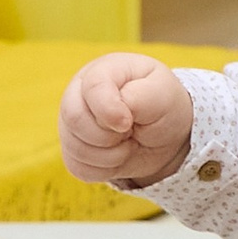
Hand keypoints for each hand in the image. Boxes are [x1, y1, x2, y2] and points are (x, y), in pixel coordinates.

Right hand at [59, 53, 194, 185]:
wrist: (166, 134)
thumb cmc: (164, 105)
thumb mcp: (163, 94)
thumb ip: (139, 98)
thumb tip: (113, 116)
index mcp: (103, 71)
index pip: (93, 88)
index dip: (110, 110)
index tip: (129, 122)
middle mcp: (78, 93)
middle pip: (74, 118)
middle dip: (109, 134)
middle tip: (131, 130)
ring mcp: (71, 123)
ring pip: (76, 148)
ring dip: (112, 154)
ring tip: (129, 140)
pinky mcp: (72, 150)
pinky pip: (78, 167)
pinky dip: (105, 168)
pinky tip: (119, 154)